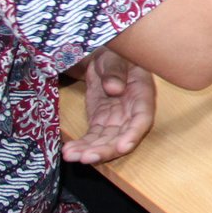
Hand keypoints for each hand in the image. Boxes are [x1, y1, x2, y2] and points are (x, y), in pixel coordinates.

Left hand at [63, 48, 156, 163]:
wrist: (102, 57)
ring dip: (90, 151)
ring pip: (106, 141)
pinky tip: (69, 151)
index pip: (142, 119)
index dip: (134, 134)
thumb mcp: (115, 57)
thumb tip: (115, 89)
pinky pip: (92, 138)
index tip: (123, 147)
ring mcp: (115, 118)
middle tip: (86, 158)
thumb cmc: (114, 54)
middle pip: (122, 137)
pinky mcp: (100, 122)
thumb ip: (116, 71)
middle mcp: (131, 111)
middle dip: (106, 150)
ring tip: (72, 156)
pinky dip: (82, 146)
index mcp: (141, 93)